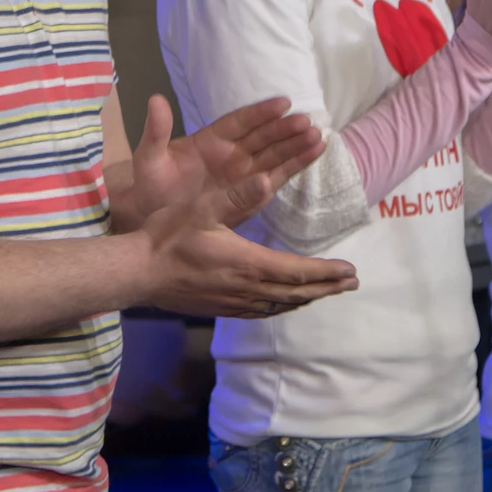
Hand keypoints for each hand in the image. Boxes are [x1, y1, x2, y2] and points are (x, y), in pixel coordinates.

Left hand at [129, 95, 324, 220]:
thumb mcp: (149, 158)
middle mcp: (231, 153)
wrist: (152, 218)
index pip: (239, 122)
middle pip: (263, 137)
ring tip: (318, 137)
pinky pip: (276, 177)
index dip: (260, 112)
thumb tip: (155, 100)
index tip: (283, 103)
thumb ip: (156, 132)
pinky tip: (314, 154)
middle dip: (285, 130)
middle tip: (307, 123)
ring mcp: (242, 173)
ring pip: (274, 156)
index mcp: (210, 140)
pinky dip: (294, 167)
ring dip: (295, 147)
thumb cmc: (151, 185)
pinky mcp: (250, 193)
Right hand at [138, 178, 359, 318]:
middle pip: (296, 292)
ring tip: (327, 291)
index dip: (326, 272)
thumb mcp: (202, 208)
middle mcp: (247, 287)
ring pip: (281, 304)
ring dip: (308, 298)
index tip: (349, 271)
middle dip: (326, 287)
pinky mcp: (223, 308)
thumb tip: (267, 179)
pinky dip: (282, 306)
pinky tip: (286, 302)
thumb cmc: (168, 236)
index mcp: (247, 262)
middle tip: (351, 283)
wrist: (140, 273)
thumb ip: (236, 195)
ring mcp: (235, 301)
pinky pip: (263, 311)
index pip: (297, 271)